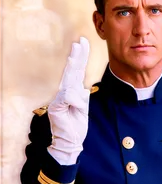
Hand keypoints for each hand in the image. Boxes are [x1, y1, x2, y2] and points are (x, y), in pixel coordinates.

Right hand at [47, 36, 90, 163]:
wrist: (69, 142)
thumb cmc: (76, 127)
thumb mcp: (83, 110)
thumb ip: (82, 99)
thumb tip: (83, 90)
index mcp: (73, 92)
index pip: (77, 72)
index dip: (80, 58)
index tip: (83, 43)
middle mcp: (65, 93)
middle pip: (72, 72)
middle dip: (76, 56)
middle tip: (80, 41)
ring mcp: (59, 100)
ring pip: (69, 82)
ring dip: (75, 67)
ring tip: (77, 50)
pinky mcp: (56, 107)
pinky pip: (66, 97)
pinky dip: (74, 99)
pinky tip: (78, 103)